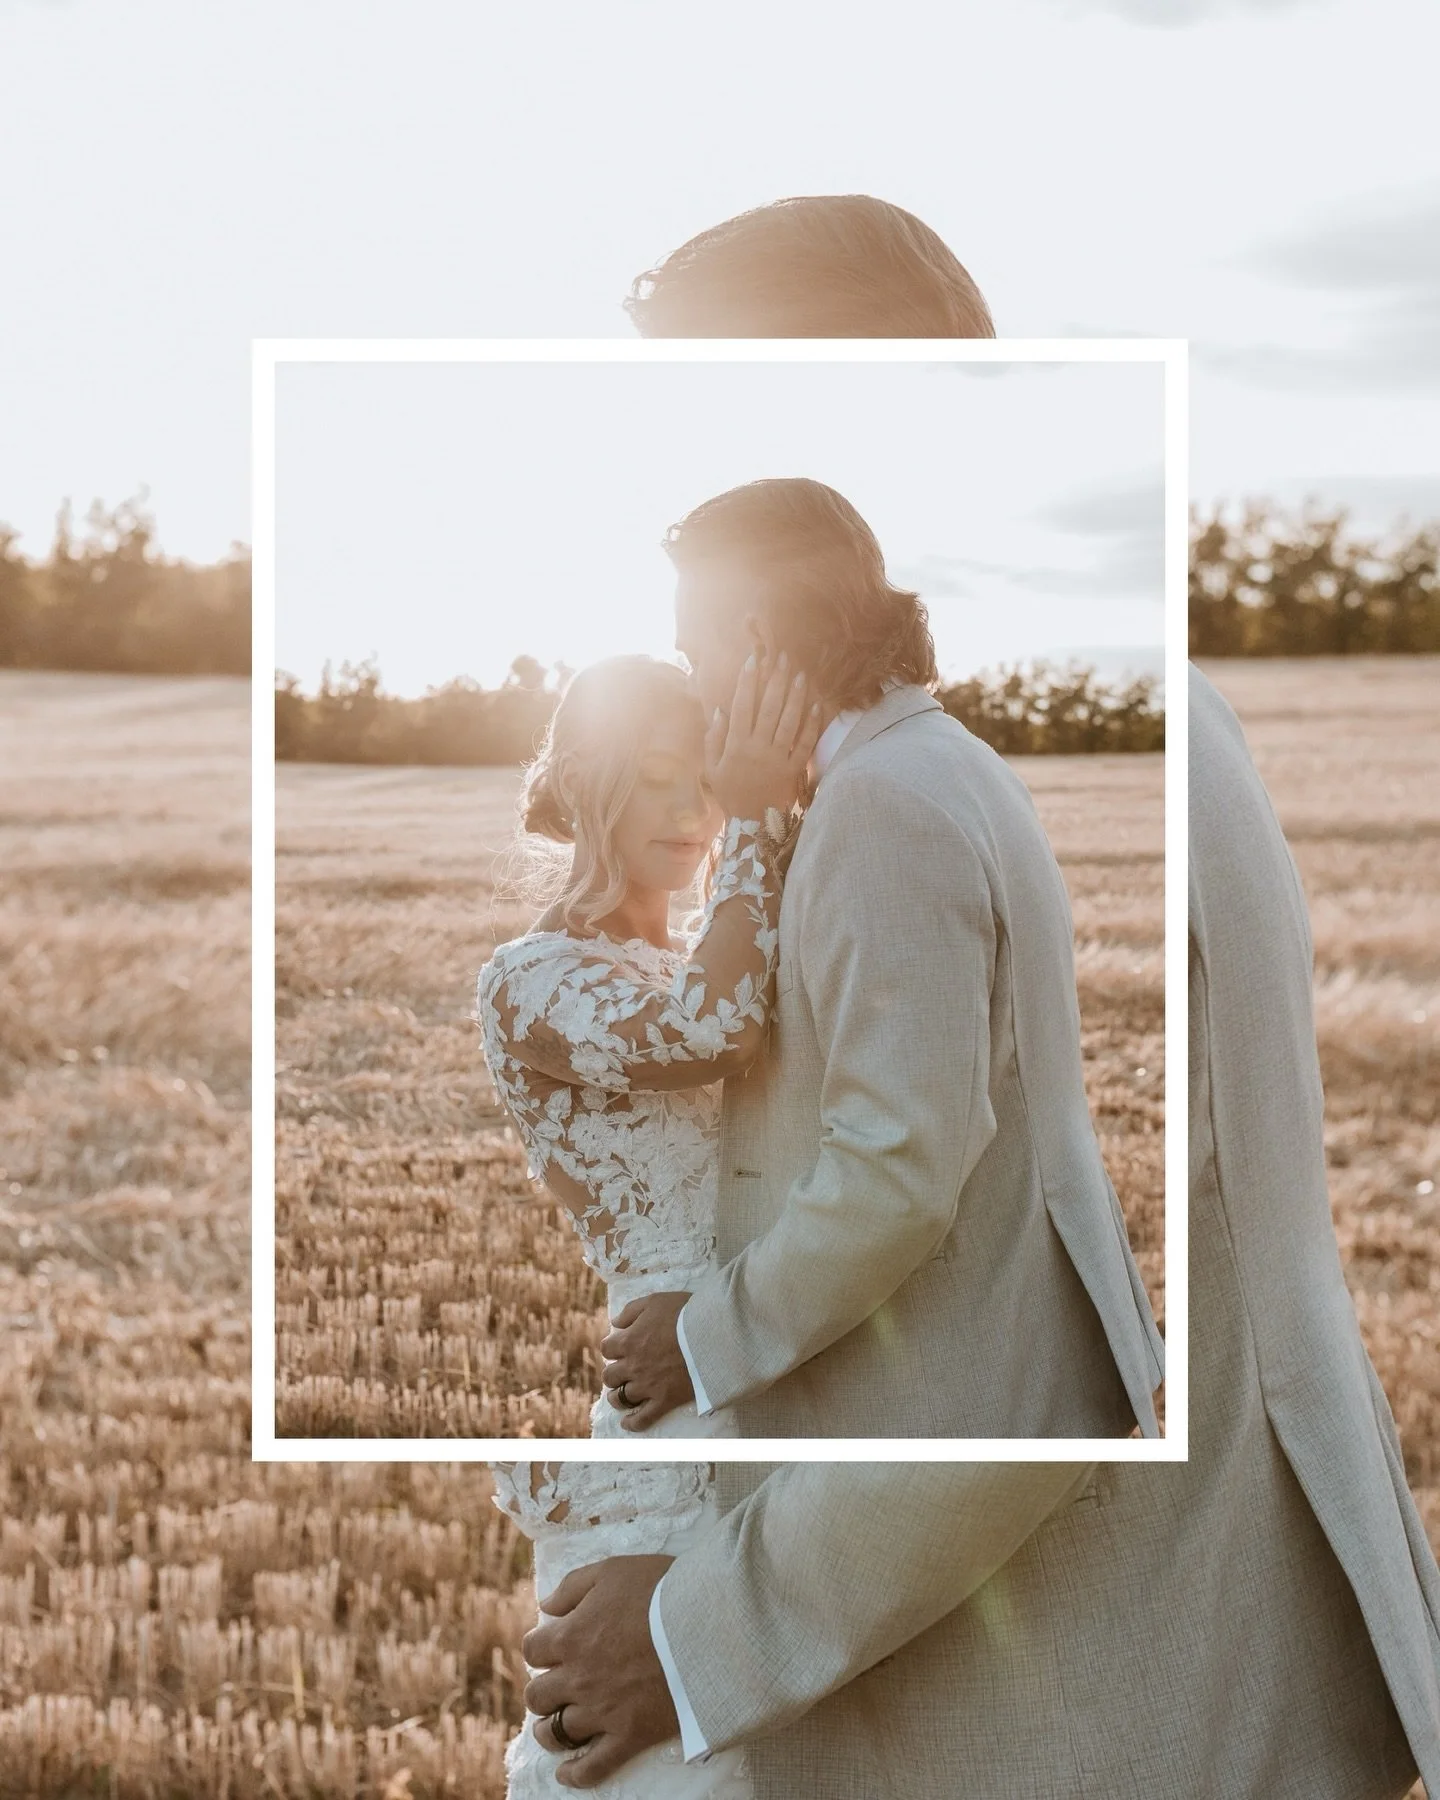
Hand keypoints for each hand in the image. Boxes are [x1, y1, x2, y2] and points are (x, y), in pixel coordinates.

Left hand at [522, 1555, 678, 1788]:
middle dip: (543, 1689)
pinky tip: (566, 1772)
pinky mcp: (630, 1735)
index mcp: (571, 1636)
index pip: (533, 1650)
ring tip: (554, 1726)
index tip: (552, 1647)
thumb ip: (572, 1587)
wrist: (707, 1623)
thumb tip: (545, 1606)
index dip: (540, 1648)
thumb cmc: (660, 1590)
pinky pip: (594, 1766)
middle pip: (538, 1695)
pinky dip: (576, 1773)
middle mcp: (578, 1678)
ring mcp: (602, 1711)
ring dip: (549, 1730)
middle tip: (556, 1685)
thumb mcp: (612, 1570)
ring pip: (557, 1732)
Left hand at [600, 1292, 693, 1431]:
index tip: (619, 1348)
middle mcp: (633, 1366)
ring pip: (620, 1398)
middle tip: (622, 1371)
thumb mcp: (655, 1301)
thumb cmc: (685, 1313)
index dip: (612, 1348)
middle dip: (614, 1372)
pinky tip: (627, 1423)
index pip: (607, 1348)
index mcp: (629, 1341)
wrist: (712, 1334)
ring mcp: (648, 1385)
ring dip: (617, 1396)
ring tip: (620, 1395)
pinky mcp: (665, 1400)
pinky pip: (643, 1418)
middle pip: (610, 1375)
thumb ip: (631, 1311)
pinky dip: (632, 1423)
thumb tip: (614, 1322)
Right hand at [704, 648, 824, 821]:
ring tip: (801, 675)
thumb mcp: (713, 769)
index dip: (748, 681)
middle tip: (783, 658)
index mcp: (736, 745)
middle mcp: (757, 748)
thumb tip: (720, 710)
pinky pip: (804, 744)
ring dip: (796, 696)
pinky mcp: (793, 769)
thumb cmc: (730, 793)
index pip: (742, 706)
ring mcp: (777, 758)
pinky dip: (811, 725)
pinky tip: (817, 705)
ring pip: (789, 721)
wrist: (751, 824)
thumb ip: (714, 739)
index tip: (754, 660)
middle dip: (776, 680)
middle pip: (769, 707)